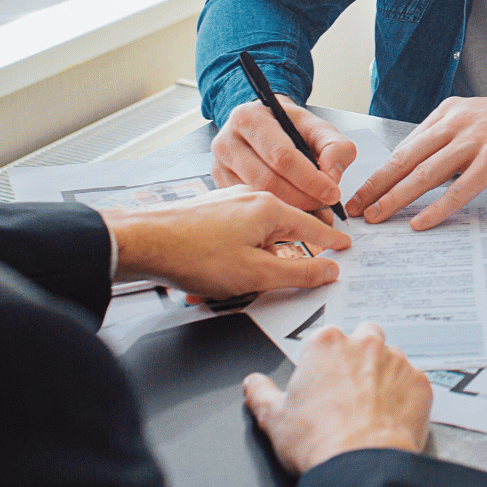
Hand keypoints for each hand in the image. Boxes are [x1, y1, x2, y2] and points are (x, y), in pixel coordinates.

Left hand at [102, 186, 349, 298]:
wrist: (141, 242)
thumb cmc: (194, 255)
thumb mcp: (256, 274)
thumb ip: (299, 273)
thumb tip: (328, 270)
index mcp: (269, 208)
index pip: (313, 226)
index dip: (331, 241)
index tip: (344, 246)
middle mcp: (251, 199)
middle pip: (284, 231)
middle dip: (285, 259)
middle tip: (290, 278)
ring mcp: (228, 204)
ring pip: (256, 237)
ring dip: (253, 264)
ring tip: (235, 286)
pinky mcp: (208, 213)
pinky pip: (235, 238)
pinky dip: (233, 259)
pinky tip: (217, 277)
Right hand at [211, 96, 356, 213]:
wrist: (266, 125)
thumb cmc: (290, 126)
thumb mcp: (318, 128)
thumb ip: (335, 147)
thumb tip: (331, 176)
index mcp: (251, 118)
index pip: (282, 156)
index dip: (310, 179)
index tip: (332, 193)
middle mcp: (227, 141)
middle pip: (267, 180)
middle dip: (302, 198)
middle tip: (324, 207)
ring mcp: (219, 165)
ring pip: (257, 197)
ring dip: (289, 209)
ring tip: (312, 211)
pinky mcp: (220, 183)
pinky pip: (248, 205)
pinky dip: (273, 213)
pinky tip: (292, 211)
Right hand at [243, 323, 431, 473]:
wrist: (360, 466)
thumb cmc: (319, 441)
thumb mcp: (274, 418)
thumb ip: (261, 394)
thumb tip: (253, 384)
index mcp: (326, 344)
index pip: (326, 337)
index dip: (323, 360)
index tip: (322, 379)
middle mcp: (364, 344)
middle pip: (364, 336)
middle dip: (358, 354)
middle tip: (349, 387)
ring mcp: (397, 361)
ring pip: (392, 358)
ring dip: (384, 374)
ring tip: (371, 406)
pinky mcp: (420, 383)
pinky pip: (414, 382)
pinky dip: (405, 395)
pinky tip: (391, 416)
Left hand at [347, 96, 486, 229]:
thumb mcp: (484, 124)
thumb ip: (454, 142)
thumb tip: (425, 172)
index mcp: (452, 111)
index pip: (406, 145)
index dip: (380, 171)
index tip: (362, 191)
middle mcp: (459, 121)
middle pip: (406, 159)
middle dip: (376, 186)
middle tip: (353, 208)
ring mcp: (476, 139)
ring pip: (424, 174)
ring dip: (395, 199)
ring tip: (376, 217)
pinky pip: (457, 190)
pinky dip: (436, 209)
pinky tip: (420, 223)